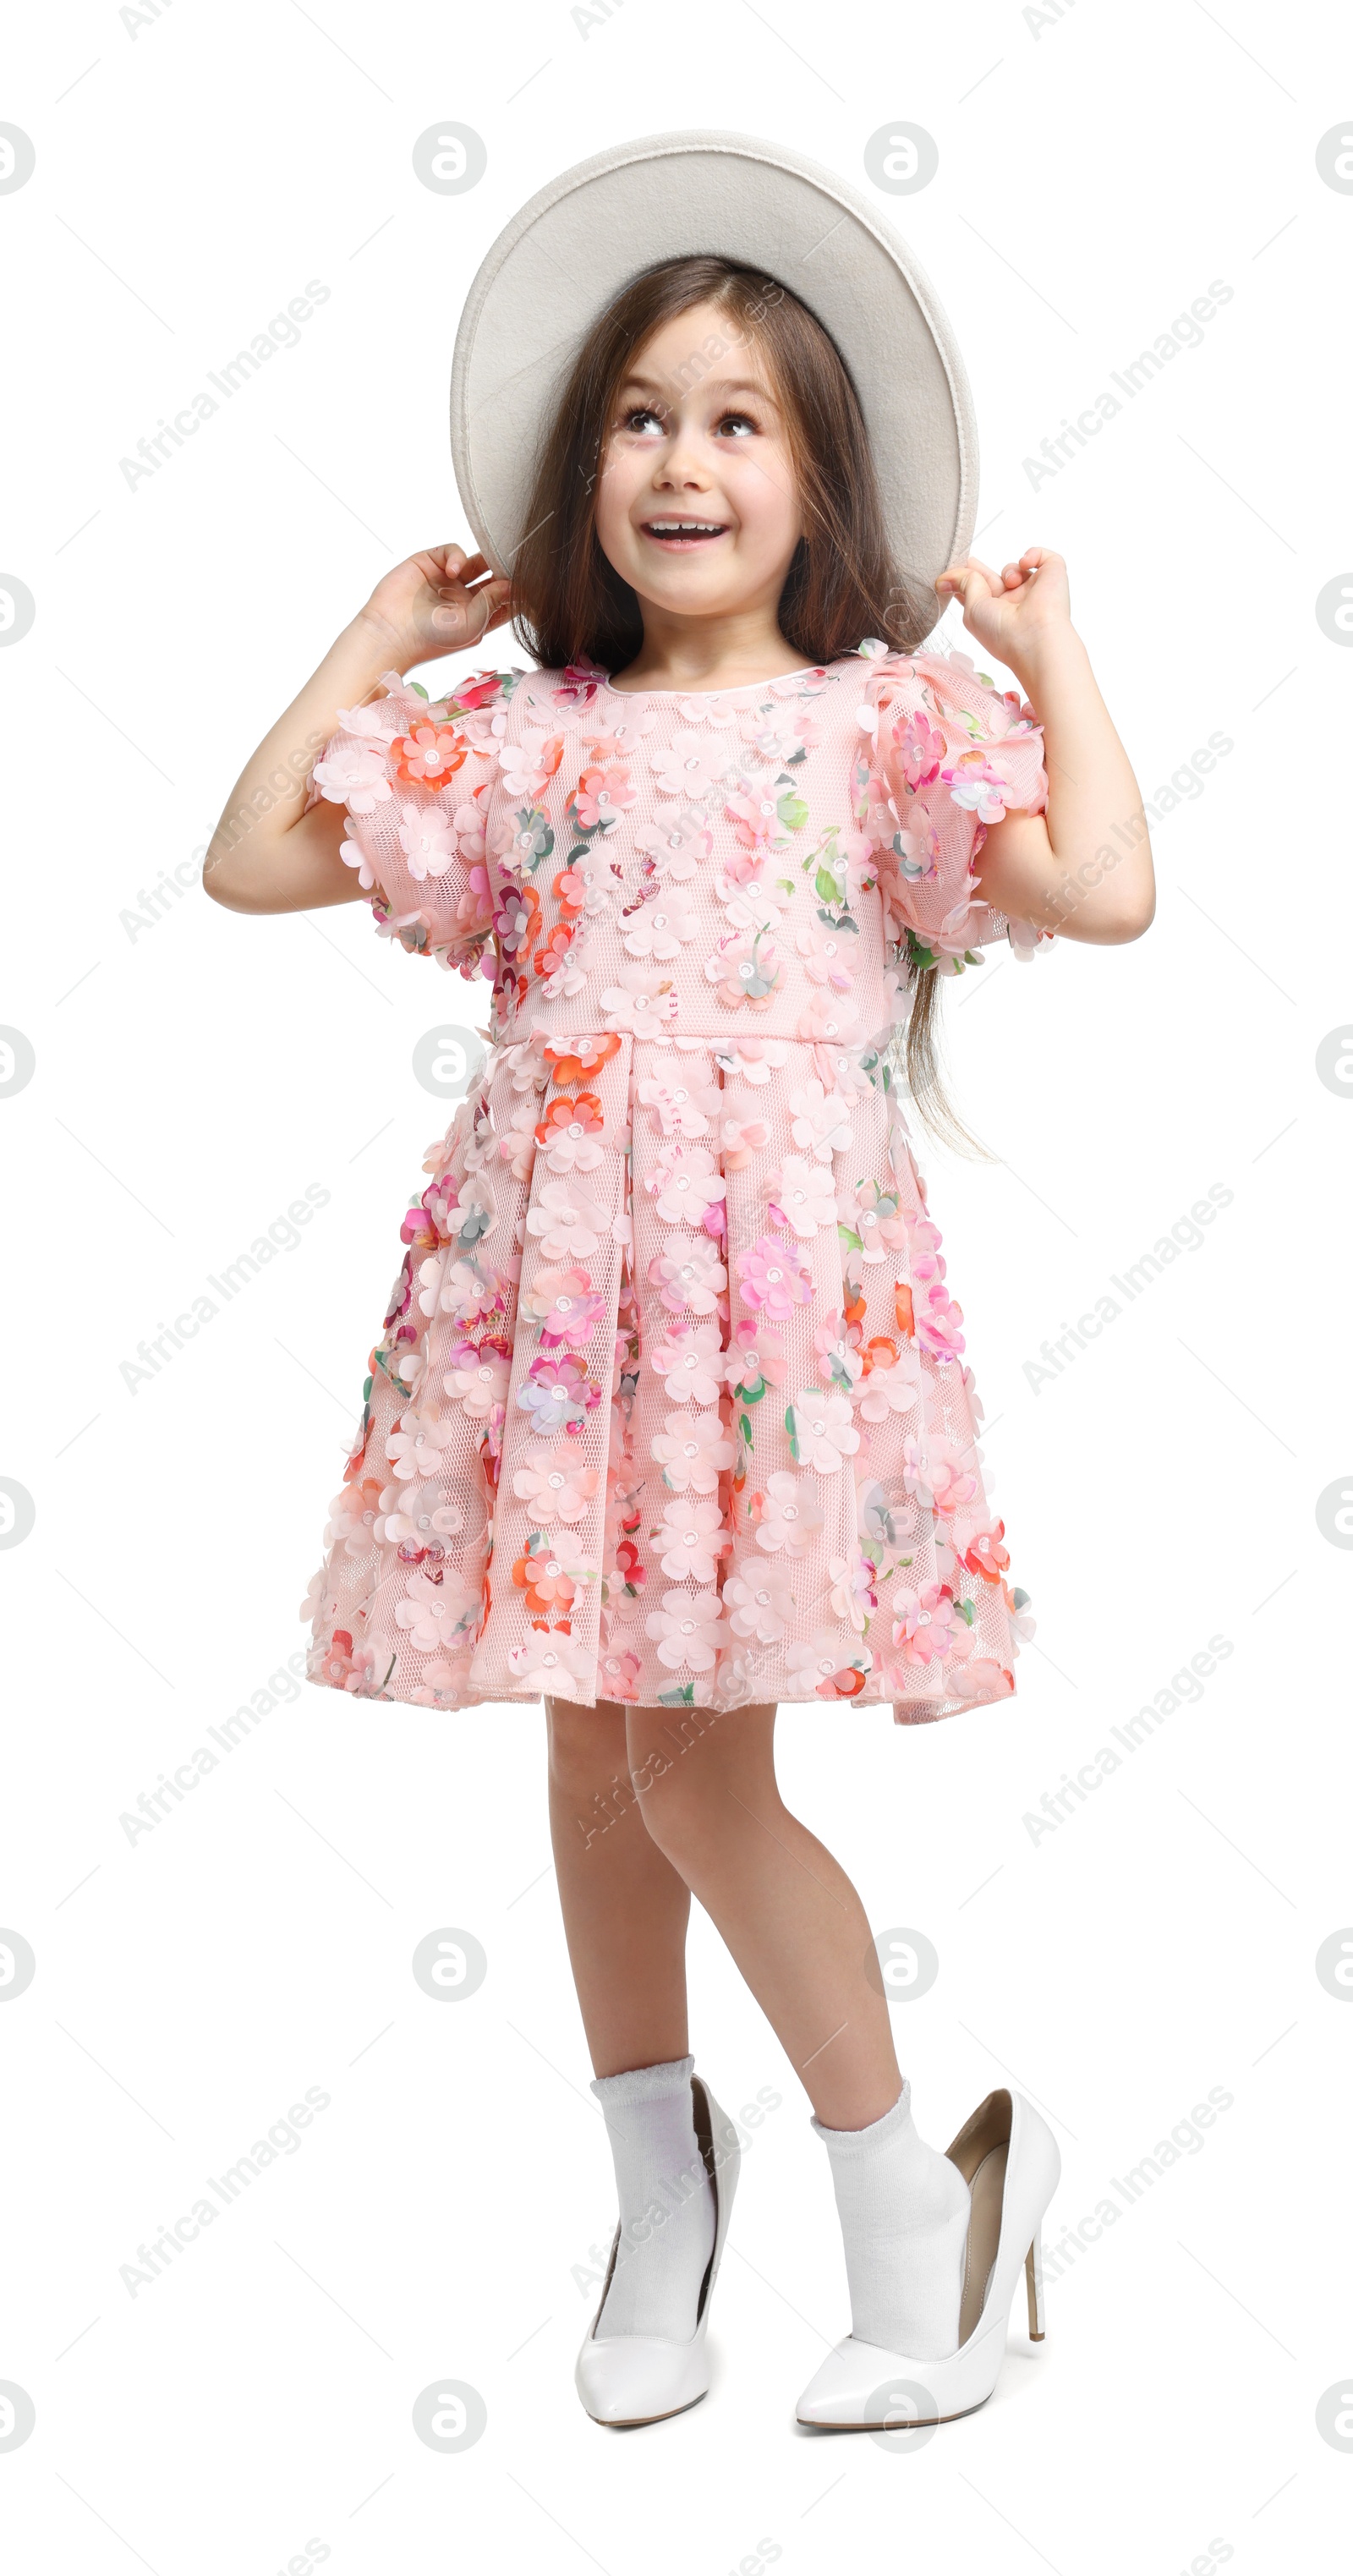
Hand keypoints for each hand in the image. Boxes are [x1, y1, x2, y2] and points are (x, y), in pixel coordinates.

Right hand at [356, 543, 512, 671]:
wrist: (390, 632)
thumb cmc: (430, 640)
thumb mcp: (472, 626)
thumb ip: (493, 602)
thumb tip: (513, 584)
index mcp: (477, 618)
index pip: (504, 601)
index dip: (518, 592)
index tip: (533, 584)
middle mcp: (464, 598)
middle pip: (493, 577)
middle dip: (505, 570)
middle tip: (515, 562)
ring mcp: (447, 580)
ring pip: (476, 561)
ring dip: (485, 559)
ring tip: (488, 563)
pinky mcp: (430, 563)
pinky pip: (453, 551)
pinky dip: (457, 556)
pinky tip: (453, 570)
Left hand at [934, 547, 1073, 679]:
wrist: (1034, 636)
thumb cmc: (1001, 631)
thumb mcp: (971, 608)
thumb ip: (963, 584)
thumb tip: (945, 578)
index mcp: (996, 614)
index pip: (981, 594)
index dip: (968, 581)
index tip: (955, 572)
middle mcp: (1016, 603)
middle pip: (997, 580)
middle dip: (983, 572)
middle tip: (970, 561)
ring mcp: (1036, 590)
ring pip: (1016, 568)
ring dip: (1009, 571)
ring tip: (1010, 583)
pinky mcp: (1054, 575)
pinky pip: (1043, 556)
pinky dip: (1033, 554)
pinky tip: (1025, 564)